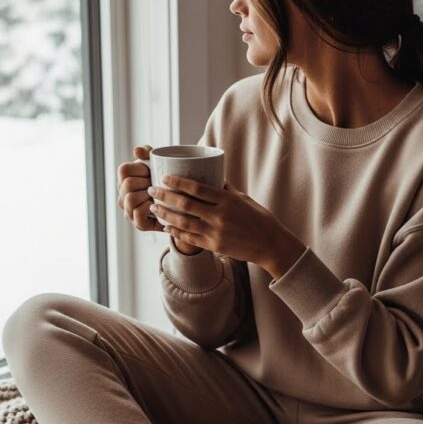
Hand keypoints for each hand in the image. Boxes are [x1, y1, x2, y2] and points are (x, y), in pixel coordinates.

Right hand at [117, 145, 163, 233]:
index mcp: (124, 180)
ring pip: (130, 199)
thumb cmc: (167, 181)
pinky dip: (149, 207)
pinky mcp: (139, 224)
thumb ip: (148, 153)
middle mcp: (123, 197)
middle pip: (128, 184)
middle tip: (158, 184)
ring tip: (158, 195)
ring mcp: (129, 212)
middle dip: (145, 182)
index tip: (151, 171)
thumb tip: (136, 151)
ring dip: (147, 195)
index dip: (140, 169)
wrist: (183, 204)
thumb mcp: (158, 164)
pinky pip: (138, 213)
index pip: (124, 170)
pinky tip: (159, 205)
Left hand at [148, 175, 305, 273]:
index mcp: (227, 200)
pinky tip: (166, 226)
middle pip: (185, 204)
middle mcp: (220, 215)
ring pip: (184, 222)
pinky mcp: (215, 246)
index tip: (165, 177)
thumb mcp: (244, 199)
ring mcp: (216, 232)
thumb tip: (211, 177)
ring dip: (166, 214)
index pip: (197, 188)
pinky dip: (176, 231)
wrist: (270, 244)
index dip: (178, 182)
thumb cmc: (259, 218)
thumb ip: (226, 190)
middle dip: (165, 197)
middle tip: (152, 191)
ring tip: (154, 208)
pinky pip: (190, 238)